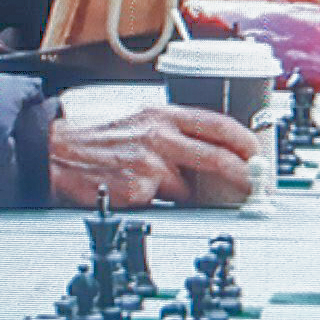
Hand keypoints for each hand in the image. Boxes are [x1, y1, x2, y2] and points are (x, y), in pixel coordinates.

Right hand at [48, 105, 257, 207]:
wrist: (61, 154)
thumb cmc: (104, 142)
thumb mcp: (144, 124)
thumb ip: (177, 137)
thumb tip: (215, 160)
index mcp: (164, 115)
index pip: (217, 123)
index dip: (244, 140)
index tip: (258, 154)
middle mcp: (159, 135)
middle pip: (216, 156)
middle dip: (242, 174)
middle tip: (254, 185)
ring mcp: (150, 162)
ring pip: (190, 187)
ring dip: (185, 195)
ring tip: (161, 187)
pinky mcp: (138, 188)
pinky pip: (164, 204)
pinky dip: (158, 204)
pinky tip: (137, 192)